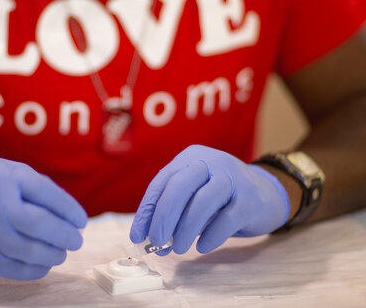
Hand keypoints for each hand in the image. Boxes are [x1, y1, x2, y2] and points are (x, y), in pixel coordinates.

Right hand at [0, 157, 87, 279]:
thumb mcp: (6, 171)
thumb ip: (35, 187)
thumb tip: (68, 213)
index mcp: (4, 176)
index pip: (47, 193)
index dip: (69, 210)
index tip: (81, 221)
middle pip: (40, 224)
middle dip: (65, 235)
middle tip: (76, 240)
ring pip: (28, 250)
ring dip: (52, 254)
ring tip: (61, 252)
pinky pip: (12, 268)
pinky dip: (34, 269)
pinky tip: (44, 265)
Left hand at [130, 145, 289, 254]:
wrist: (267, 194)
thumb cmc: (220, 197)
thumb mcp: (194, 195)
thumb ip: (174, 211)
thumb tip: (150, 237)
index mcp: (190, 158)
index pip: (162, 182)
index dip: (147, 211)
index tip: (137, 236)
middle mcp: (211, 162)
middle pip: (180, 186)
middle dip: (163, 216)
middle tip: (156, 241)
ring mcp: (232, 179)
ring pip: (202, 201)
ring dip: (185, 229)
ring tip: (177, 248)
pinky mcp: (249, 200)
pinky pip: (226, 219)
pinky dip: (211, 235)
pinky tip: (202, 246)